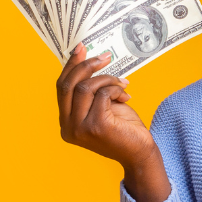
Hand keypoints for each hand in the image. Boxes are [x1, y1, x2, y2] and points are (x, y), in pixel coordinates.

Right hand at [56, 44, 170, 201]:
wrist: (140, 153)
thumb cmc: (123, 128)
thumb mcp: (102, 106)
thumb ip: (90, 90)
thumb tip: (85, 59)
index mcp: (66, 123)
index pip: (61, 88)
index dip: (70, 66)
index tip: (81, 48)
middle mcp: (68, 127)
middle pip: (68, 85)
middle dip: (86, 66)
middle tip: (105, 56)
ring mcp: (80, 128)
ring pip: (85, 87)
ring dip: (107, 80)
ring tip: (122, 84)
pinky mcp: (96, 126)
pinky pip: (103, 94)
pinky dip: (116, 90)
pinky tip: (126, 97)